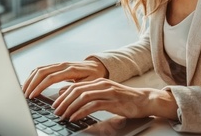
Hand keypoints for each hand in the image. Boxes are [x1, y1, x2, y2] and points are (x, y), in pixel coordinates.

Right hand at [22, 58, 107, 97]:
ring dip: (30, 79)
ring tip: (24, 90)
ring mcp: (59, 64)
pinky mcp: (57, 66)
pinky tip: (30, 83)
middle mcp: (62, 65)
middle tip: (25, 95)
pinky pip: (42, 68)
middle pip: (42, 71)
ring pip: (40, 69)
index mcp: (70, 70)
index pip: (51, 77)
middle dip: (31, 83)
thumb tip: (60, 93)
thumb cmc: (94, 76)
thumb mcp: (89, 84)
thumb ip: (76, 88)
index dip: (40, 86)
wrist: (97, 66)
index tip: (33, 95)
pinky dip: (34, 75)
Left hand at [51, 78, 178, 121]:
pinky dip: (81, 112)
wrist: (145, 100)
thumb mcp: (105, 95)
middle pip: (76, 90)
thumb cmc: (125, 100)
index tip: (55, 106)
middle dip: (63, 102)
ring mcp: (107, 91)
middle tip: (56, 112)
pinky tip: (75, 118)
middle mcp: (101, 84)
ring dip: (70, 107)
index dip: (63, 96)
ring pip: (83, 96)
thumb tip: (71, 98)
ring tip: (63, 116)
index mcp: (98, 82)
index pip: (75, 86)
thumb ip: (90, 95)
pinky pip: (93, 105)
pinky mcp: (113, 101)